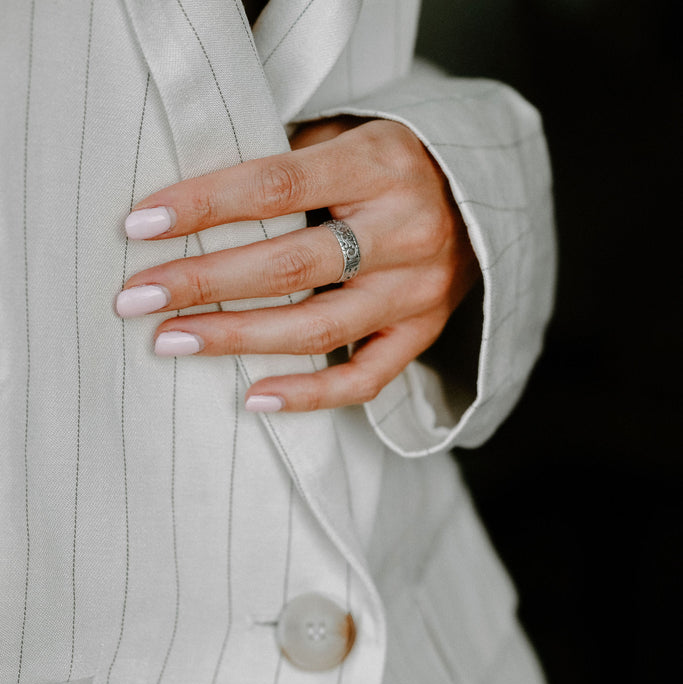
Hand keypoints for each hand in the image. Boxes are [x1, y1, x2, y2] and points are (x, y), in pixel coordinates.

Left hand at [116, 118, 479, 412]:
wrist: (481, 205)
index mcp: (380, 165)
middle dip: (203, 281)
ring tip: (172, 341)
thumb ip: (289, 164)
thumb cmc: (392, 167)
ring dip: (237, 338)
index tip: (141, 226)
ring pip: (318, 327)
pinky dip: (309, 395)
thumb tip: (198, 208)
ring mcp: (416, 292)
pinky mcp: (420, 335)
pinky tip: (253, 400)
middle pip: (289, 264)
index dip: (205, 206)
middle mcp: (404, 231)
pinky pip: (365, 379)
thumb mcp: (348, 138)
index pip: (277, 184)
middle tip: (137, 297)